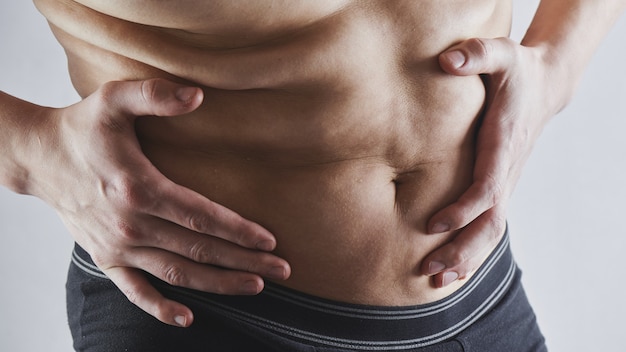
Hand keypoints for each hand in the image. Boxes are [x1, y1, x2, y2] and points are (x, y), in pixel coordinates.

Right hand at [27, 78, 289, 325]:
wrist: (37, 157)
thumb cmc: (81, 127)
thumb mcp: (113, 99)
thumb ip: (154, 95)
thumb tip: (198, 95)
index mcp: (138, 188)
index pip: (201, 215)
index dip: (238, 229)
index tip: (269, 239)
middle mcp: (130, 224)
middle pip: (199, 249)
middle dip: (244, 260)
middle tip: (282, 268)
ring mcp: (117, 246)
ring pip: (178, 273)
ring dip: (219, 283)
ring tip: (256, 286)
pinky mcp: (105, 257)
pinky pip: (135, 291)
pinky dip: (160, 308)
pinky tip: (187, 318)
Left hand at [421, 38, 566, 286]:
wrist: (543, 87)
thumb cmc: (516, 72)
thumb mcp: (502, 54)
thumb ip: (477, 54)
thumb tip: (447, 60)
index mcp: (503, 145)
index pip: (485, 188)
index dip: (461, 210)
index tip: (431, 225)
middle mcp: (506, 171)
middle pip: (490, 223)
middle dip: (461, 249)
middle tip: (430, 271)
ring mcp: (505, 182)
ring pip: (491, 230)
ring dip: (466, 257)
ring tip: (436, 279)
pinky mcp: (500, 185)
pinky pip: (488, 224)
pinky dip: (472, 247)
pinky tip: (451, 263)